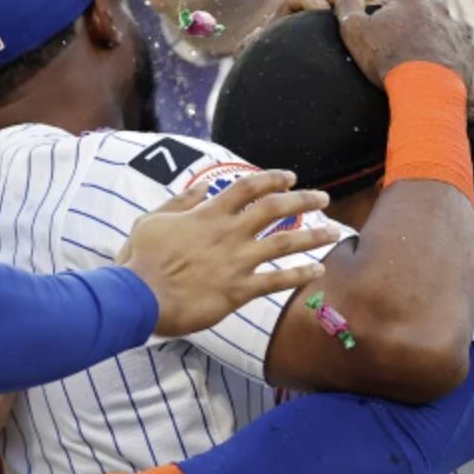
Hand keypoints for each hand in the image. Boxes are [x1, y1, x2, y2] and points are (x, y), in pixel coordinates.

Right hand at [118, 169, 340, 337]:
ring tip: (335, 231)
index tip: (291, 177)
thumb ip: (179, 203)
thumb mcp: (152, 220)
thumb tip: (199, 189)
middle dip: (303, 200)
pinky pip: (277, 281)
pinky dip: (300, 275)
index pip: (248, 187)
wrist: (139, 296)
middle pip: (275, 209)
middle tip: (323, 198)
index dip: (273, 179)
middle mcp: (228, 233)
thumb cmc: (141, 259)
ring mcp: (236, 262)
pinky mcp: (238, 291)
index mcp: (208, 214)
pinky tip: (318, 271)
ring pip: (284, 243)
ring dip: (313, 235)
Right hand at [332, 0, 473, 86]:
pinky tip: (434, 74)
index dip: (388, 11)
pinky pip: (456, 51)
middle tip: (397, 50)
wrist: (426, 91)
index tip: (381, 30)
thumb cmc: (387, 58)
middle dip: (411, 25)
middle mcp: (437, 8)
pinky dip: (446, 59)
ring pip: (440, 31)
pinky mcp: (469, 52)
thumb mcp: (354, 31)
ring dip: (430, 42)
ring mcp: (456, 30)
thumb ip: (347, 6)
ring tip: (416, 65)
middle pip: (421, 12)